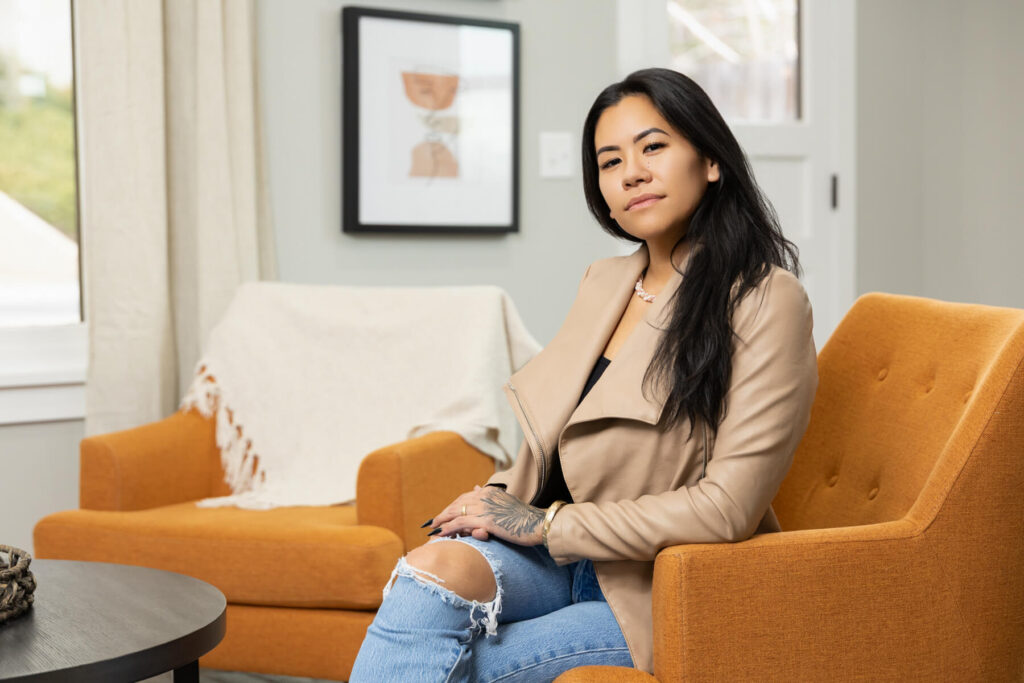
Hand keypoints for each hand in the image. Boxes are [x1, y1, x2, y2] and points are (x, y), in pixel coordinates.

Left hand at [424, 485, 545, 546]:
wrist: (536, 524)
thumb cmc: (523, 518)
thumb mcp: (504, 503)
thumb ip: (489, 497)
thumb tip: (475, 488)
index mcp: (488, 492)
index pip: (464, 497)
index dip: (452, 506)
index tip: (443, 514)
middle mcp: (484, 496)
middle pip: (457, 504)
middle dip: (443, 514)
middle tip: (433, 523)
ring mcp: (483, 507)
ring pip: (455, 513)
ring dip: (442, 522)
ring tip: (432, 530)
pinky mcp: (484, 520)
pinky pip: (460, 523)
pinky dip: (448, 528)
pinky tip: (440, 534)